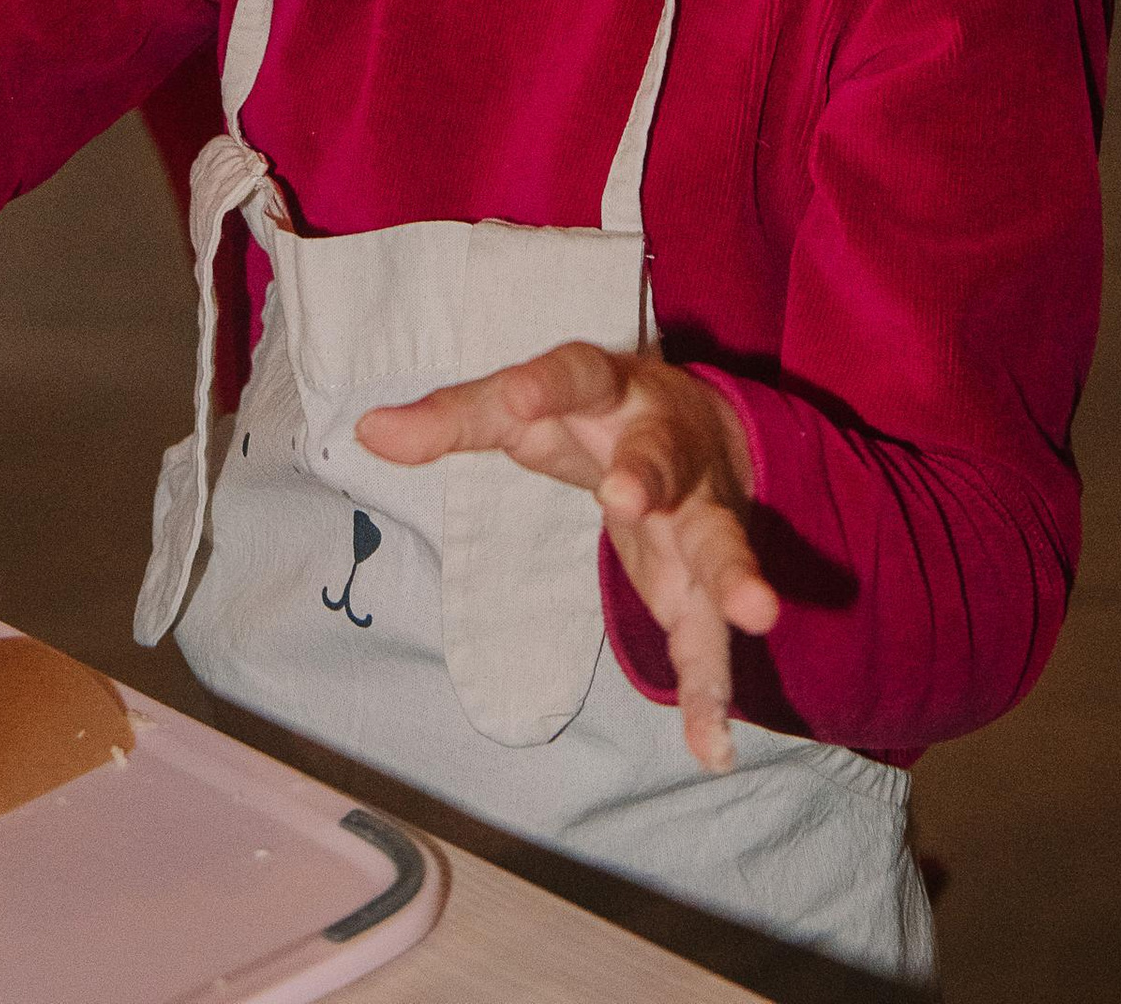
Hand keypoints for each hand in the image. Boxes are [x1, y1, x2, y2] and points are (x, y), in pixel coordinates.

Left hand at [357, 342, 775, 773]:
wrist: (701, 428)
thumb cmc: (592, 415)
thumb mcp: (526, 407)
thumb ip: (454, 418)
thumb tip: (366, 431)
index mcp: (610, 391)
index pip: (575, 374)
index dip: (543, 383)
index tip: (513, 397)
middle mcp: (665, 446)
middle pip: (660, 458)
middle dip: (648, 476)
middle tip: (628, 497)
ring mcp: (698, 514)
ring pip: (718, 542)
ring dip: (732, 577)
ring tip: (754, 615)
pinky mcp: (707, 583)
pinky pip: (714, 638)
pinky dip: (713, 690)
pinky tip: (713, 746)